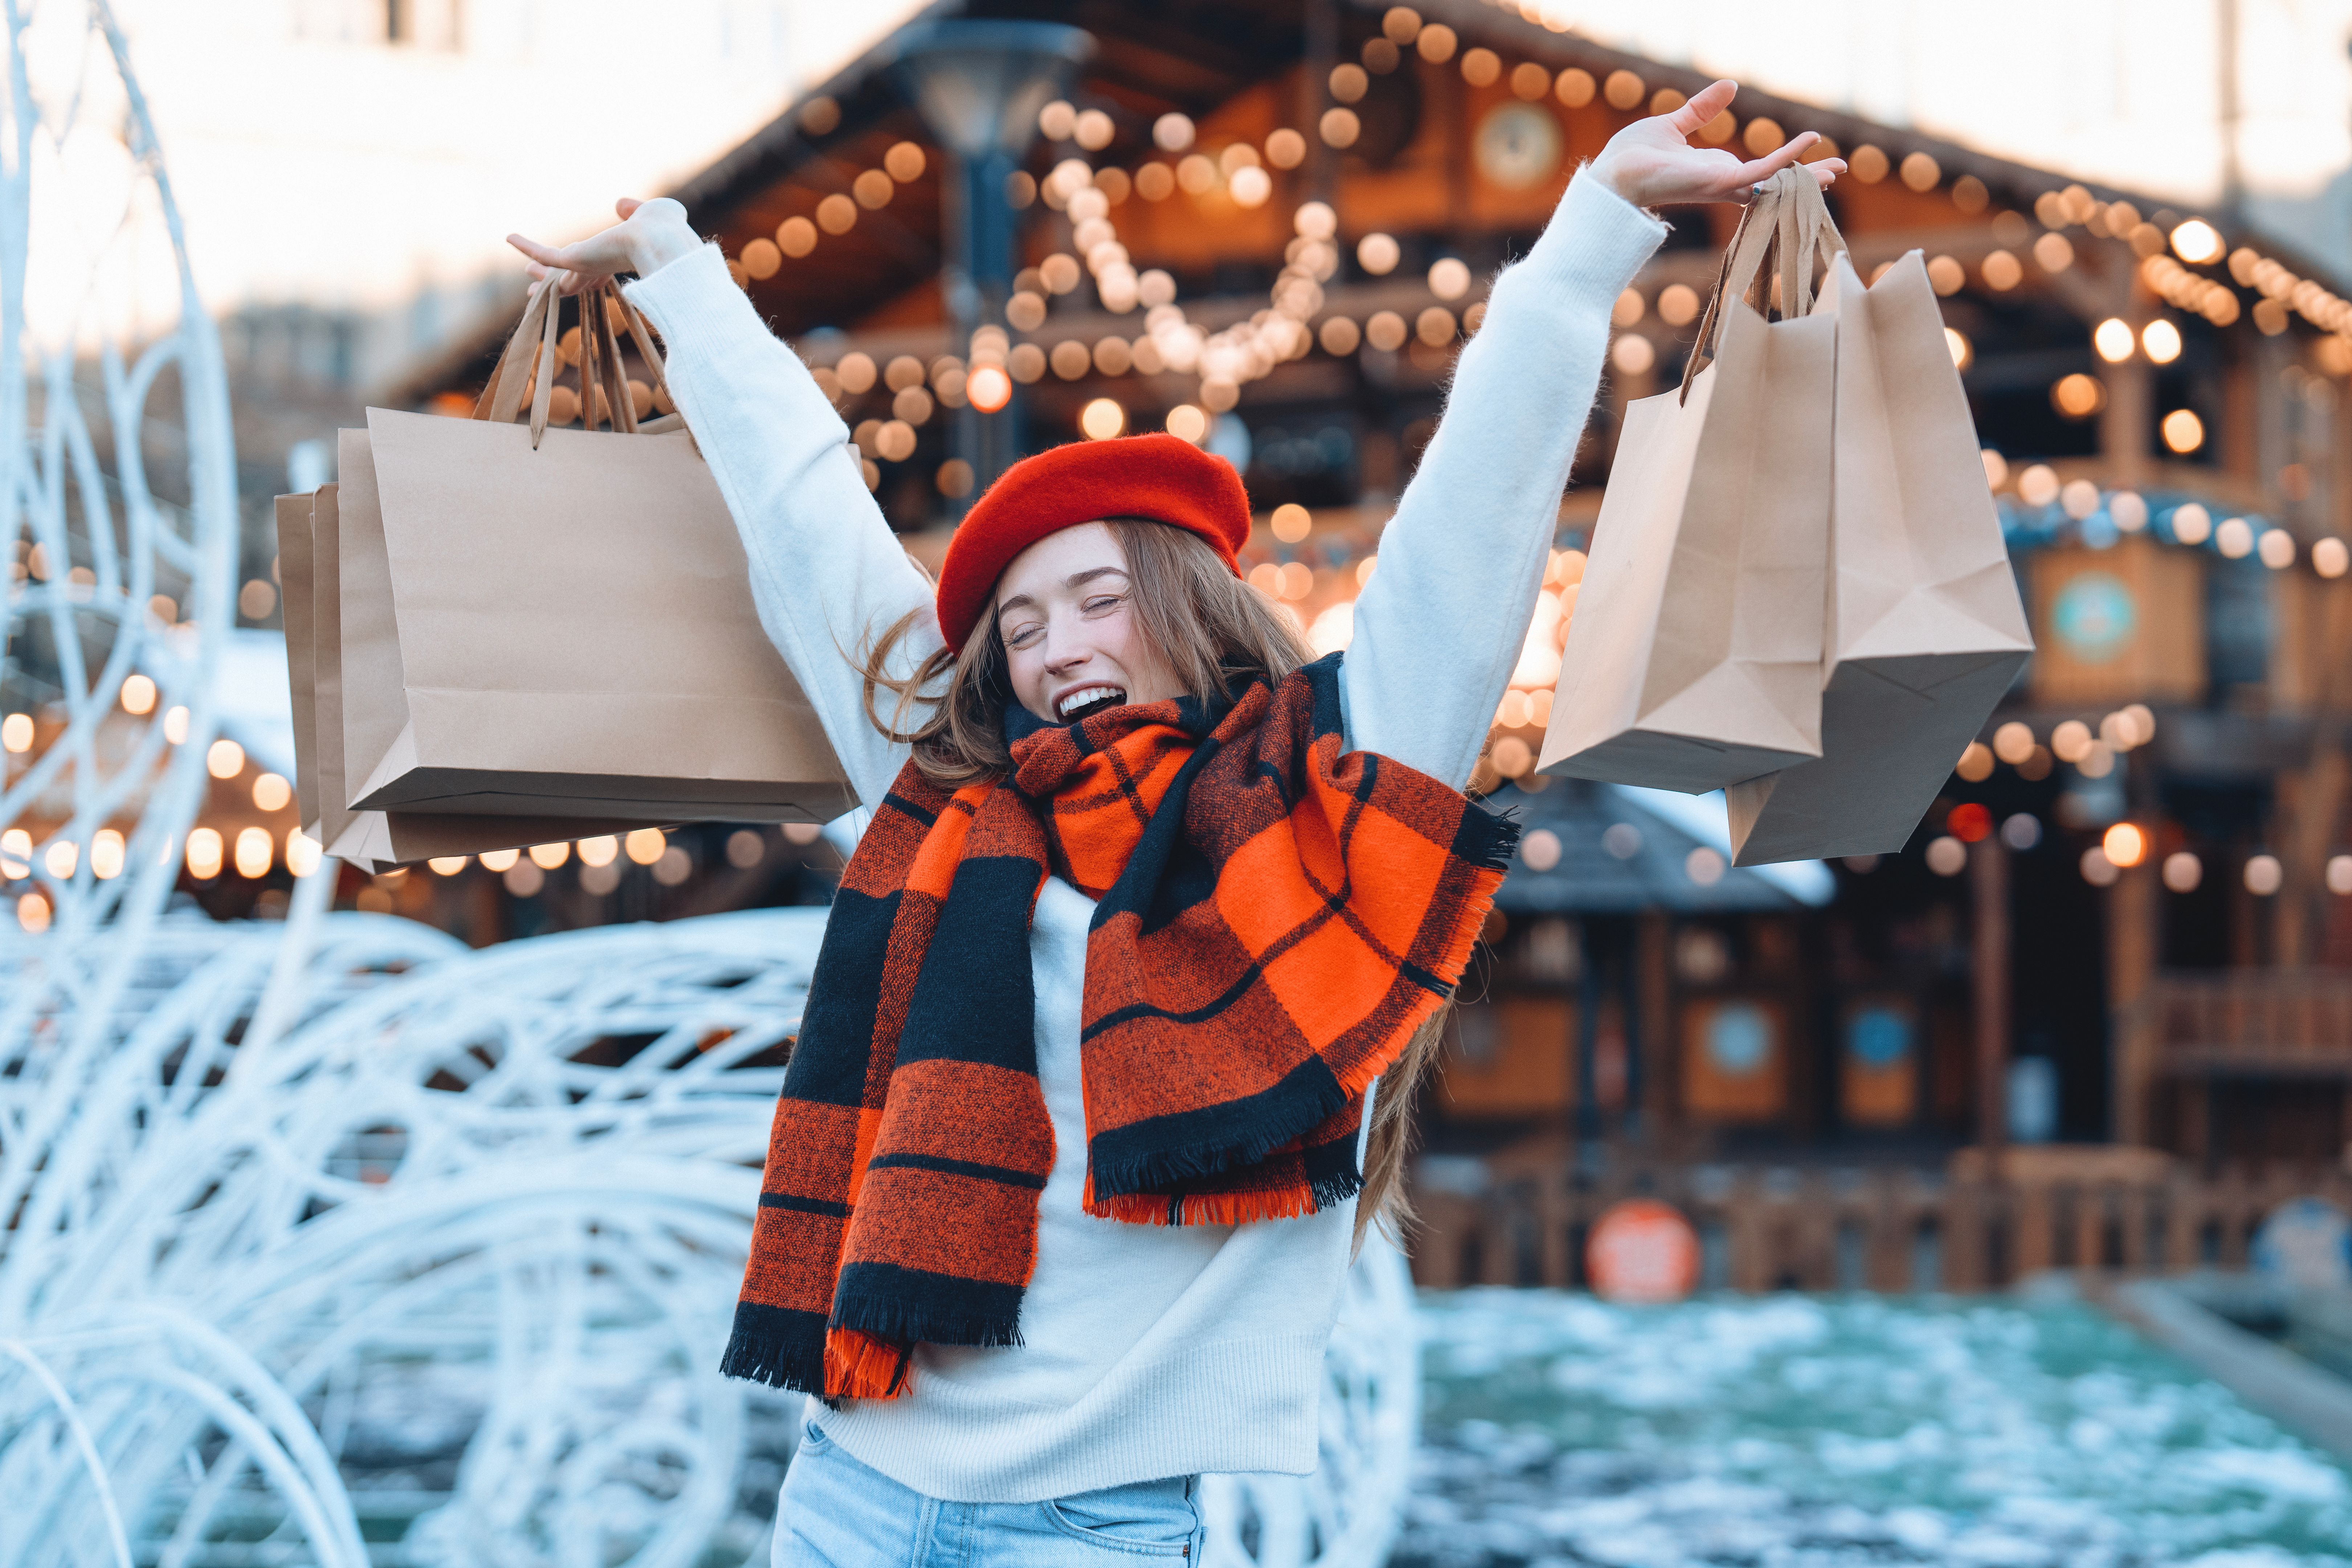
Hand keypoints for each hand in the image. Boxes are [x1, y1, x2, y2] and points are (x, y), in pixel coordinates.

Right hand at [506, 197, 700, 292]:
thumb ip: (635, 210)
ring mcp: (587, 266)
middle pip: (577, 279)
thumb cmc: (664, 229)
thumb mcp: (651, 213)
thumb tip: (621, 204)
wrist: (661, 241)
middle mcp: (602, 266)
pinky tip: (510, 237)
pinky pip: (546, 254)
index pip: (601, 270)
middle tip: (545, 287)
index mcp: (620, 258)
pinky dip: (527, 245)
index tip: (588, 281)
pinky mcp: (575, 262)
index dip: (592, 276)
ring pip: (559, 275)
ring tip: (528, 277)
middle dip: (562, 283)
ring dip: (542, 274)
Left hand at [1589, 81, 1844, 208]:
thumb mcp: (1675, 124)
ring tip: (1836, 169)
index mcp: (1715, 171)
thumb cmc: (1633, 156)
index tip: (1811, 153)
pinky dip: (1784, 159)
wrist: (1612, 173)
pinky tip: (1807, 144)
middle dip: (1806, 181)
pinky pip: (1760, 172)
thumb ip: (1703, 109)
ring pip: (1775, 184)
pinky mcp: (1717, 183)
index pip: (1760, 172)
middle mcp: (1723, 182)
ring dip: (1806, 177)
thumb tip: (1730, 87)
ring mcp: (1722, 185)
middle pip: (1775, 184)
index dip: (1787, 164)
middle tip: (1838, 170)